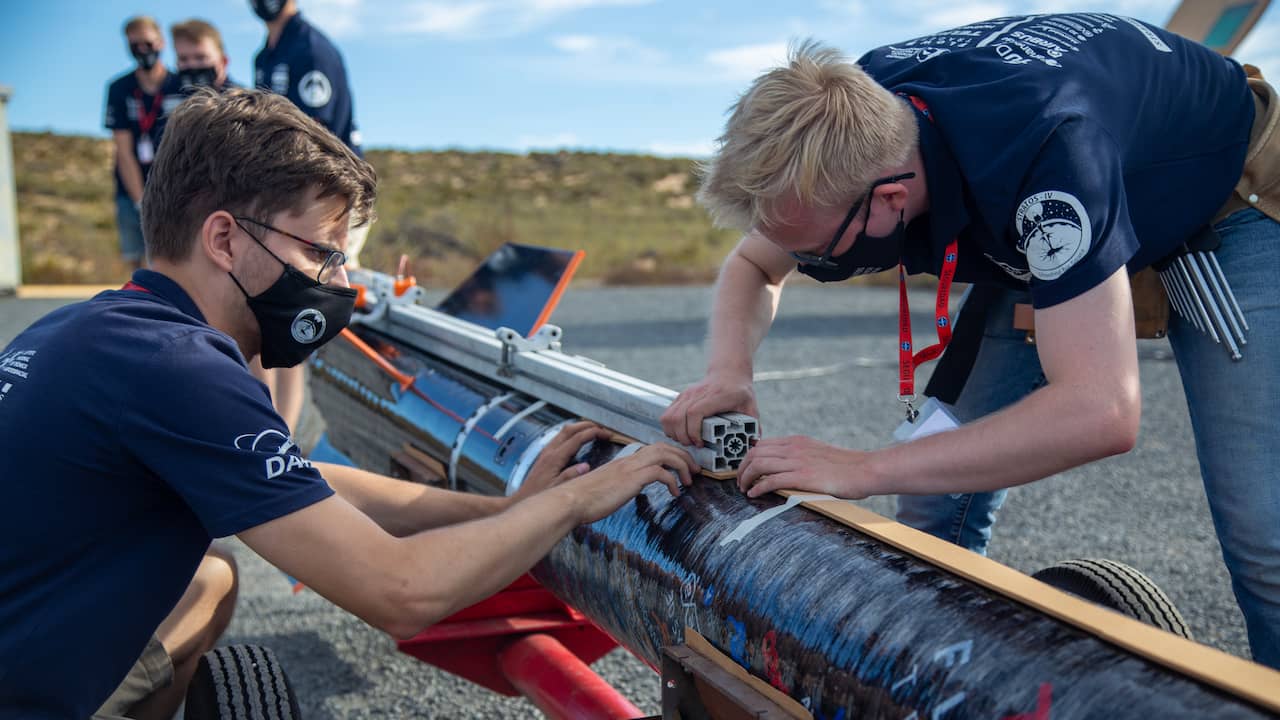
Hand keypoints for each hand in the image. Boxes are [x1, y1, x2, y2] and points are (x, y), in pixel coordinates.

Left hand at [514, 421, 612, 502]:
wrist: (522, 499)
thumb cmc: (538, 496)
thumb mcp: (557, 489)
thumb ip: (571, 476)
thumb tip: (586, 466)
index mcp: (555, 458)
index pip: (577, 438)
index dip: (593, 433)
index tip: (606, 434)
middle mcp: (550, 451)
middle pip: (570, 429)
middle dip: (587, 425)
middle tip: (602, 429)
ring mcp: (546, 452)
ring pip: (564, 431)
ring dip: (579, 428)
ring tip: (593, 431)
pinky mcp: (545, 456)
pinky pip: (560, 437)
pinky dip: (572, 434)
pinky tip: (577, 440)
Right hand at [570, 443, 697, 523]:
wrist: (570, 501)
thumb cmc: (582, 499)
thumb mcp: (605, 488)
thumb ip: (617, 484)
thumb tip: (625, 489)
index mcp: (622, 461)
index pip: (652, 449)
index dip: (670, 454)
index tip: (681, 466)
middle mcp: (628, 460)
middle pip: (663, 446)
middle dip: (683, 456)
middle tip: (694, 470)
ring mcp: (629, 468)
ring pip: (665, 454)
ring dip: (682, 465)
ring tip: (689, 479)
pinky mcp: (631, 479)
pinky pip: (660, 473)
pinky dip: (672, 480)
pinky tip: (674, 492)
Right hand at [660, 373, 758, 446]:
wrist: (729, 372)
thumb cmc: (740, 392)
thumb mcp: (750, 407)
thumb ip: (754, 425)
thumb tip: (754, 445)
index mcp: (716, 396)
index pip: (695, 412)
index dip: (693, 431)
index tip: (700, 443)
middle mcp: (698, 393)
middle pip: (678, 417)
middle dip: (683, 437)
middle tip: (693, 445)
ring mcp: (687, 394)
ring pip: (669, 416)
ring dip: (674, 433)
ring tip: (686, 441)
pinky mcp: (681, 396)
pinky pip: (667, 414)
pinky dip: (669, 427)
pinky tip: (680, 434)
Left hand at [736, 436, 870, 498]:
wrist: (864, 470)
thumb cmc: (845, 466)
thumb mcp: (817, 453)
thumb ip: (800, 456)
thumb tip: (784, 468)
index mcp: (797, 441)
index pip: (762, 444)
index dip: (748, 458)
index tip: (745, 470)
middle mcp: (794, 448)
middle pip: (755, 453)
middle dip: (742, 468)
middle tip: (740, 482)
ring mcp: (798, 461)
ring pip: (759, 464)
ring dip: (746, 478)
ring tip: (744, 490)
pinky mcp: (803, 476)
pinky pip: (771, 480)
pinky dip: (758, 487)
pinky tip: (755, 494)